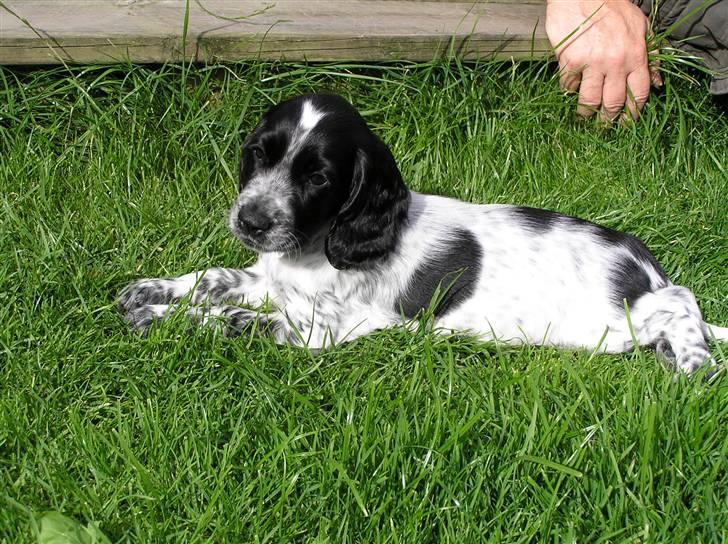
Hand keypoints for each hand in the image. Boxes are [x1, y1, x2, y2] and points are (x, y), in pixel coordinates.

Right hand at [546, 0, 660, 120]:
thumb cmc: (612, 7)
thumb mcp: (640, 26)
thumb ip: (652, 54)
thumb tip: (658, 82)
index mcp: (636, 55)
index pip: (640, 94)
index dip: (634, 114)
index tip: (627, 124)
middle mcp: (616, 62)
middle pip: (614, 103)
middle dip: (608, 121)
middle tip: (602, 127)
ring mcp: (593, 63)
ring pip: (590, 101)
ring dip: (585, 114)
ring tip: (583, 117)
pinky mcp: (571, 61)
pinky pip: (569, 87)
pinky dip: (568, 92)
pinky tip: (569, 91)